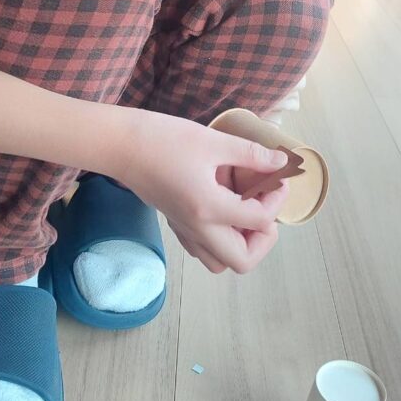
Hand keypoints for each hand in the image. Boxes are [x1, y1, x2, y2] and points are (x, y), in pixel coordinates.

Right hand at [116, 111, 289, 274]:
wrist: (119, 145)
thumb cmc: (163, 139)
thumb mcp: (213, 141)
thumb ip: (251, 155)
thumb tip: (280, 162)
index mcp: (210, 208)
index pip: (260, 220)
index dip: (277, 199)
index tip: (278, 177)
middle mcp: (198, 228)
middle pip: (243, 261)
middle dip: (263, 238)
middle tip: (263, 206)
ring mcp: (184, 230)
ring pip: (220, 262)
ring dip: (241, 243)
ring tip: (244, 210)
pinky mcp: (174, 224)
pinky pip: (203, 249)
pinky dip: (220, 237)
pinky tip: (222, 207)